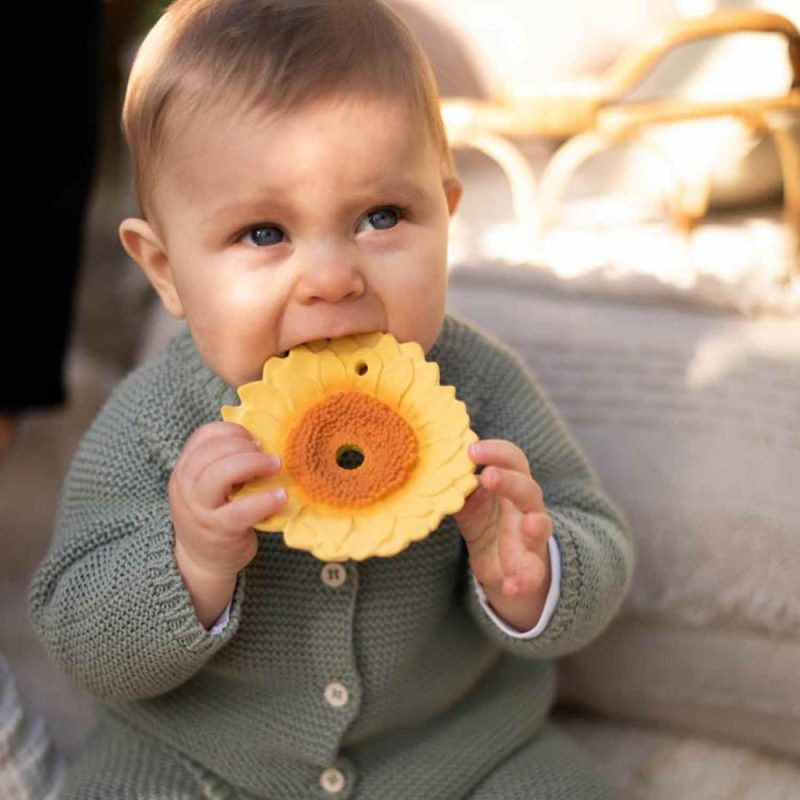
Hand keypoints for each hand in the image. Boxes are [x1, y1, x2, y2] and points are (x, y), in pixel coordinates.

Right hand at [169, 421, 286, 626]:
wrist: (203, 561)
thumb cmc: (215, 515)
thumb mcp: (209, 486)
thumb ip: (224, 462)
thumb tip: (262, 438)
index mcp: (184, 469)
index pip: (202, 436)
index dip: (231, 431)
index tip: (253, 438)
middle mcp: (185, 487)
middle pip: (210, 451)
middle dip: (244, 445)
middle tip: (268, 454)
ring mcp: (199, 510)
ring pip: (219, 475)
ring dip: (253, 464)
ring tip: (275, 465)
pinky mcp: (218, 531)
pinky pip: (241, 511)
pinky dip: (265, 500)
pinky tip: (281, 496)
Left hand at [454, 439, 551, 604]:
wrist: (504, 565)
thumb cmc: (487, 522)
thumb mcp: (470, 505)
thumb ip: (458, 489)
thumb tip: (434, 471)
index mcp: (511, 485)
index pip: (513, 459)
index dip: (496, 451)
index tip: (471, 450)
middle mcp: (526, 506)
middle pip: (528, 488)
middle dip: (510, 481)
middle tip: (488, 476)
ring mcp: (532, 536)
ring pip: (541, 525)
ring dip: (536, 525)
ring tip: (529, 524)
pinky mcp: (531, 566)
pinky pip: (533, 572)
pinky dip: (523, 580)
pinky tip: (511, 586)